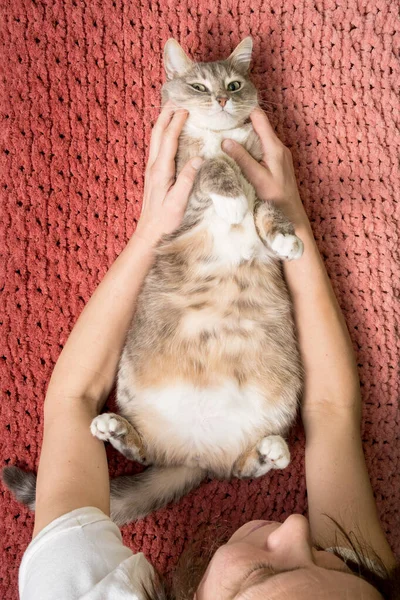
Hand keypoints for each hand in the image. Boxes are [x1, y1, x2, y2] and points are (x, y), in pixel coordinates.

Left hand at [135, 102, 202, 245]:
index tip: (187, 106)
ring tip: (174, 108)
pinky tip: (171, 132)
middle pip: (157, 132)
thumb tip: (198, 158)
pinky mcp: (153, 174)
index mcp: (160, 170)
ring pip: (155, 137)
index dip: (177, 120)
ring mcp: (151, 169)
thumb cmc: (165, 220)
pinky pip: (157, 146)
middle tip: (178, 97)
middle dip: (167, 113)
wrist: (149, 233)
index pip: (168, 138)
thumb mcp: (179, 202)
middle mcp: (153, 166)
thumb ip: (187, 179)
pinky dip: (164, 133)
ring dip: (164, 120)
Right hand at [221, 108, 307, 228]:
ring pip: (260, 134)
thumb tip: (226, 141)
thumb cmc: (275, 196)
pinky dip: (250, 143)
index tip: (228, 108)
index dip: (245, 110)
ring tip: (227, 131)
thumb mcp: (256, 177)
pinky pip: (262, 145)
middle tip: (223, 120)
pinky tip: (239, 148)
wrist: (291, 211)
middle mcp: (278, 146)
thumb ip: (242, 158)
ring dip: (245, 132)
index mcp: (274, 146)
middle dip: (242, 120)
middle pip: (259, 124)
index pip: (260, 118)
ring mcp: (279, 152)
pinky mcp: (277, 160)